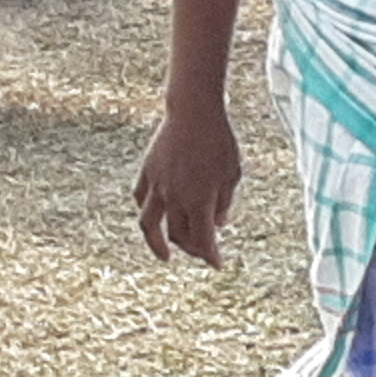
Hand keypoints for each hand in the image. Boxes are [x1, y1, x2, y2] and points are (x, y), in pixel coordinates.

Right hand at [133, 101, 244, 265]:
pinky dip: (148, 213)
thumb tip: (218, 225)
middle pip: (178, 235)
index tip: (218, 265)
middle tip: (200, 252)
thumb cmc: (220, 141)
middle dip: (191, 248)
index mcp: (200, 200)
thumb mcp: (233, 173)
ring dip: (157, 245)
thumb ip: (224, 203)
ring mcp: (156, 186)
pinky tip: (155, 219)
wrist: (194, 111)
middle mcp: (175, 198)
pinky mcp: (146, 173)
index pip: (204, 240)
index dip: (211, 256)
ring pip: (150, 226)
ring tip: (165, 256)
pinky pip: (141, 200)